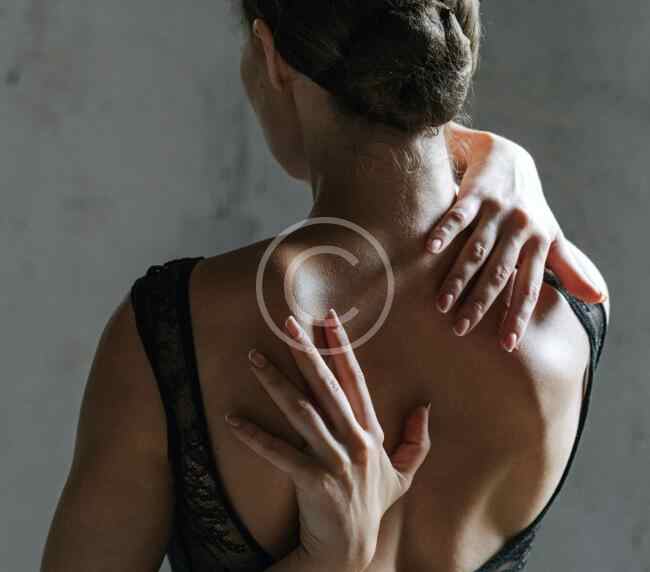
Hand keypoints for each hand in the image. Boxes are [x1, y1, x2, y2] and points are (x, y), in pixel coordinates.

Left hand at [225, 309, 430, 571]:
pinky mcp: (314, 482)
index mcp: (370, 433)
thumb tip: (425, 408)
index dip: (342, 349)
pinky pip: (280, 453)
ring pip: (302, 412)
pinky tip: (233, 418)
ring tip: (253, 358)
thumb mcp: (403, 475)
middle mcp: (354, 441)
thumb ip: (416, 442)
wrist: (351, 551)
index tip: (329, 320)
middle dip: (307, 351)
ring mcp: (335, 462)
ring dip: (276, 382)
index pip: (354, 381)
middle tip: (287, 323)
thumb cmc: (372, 506)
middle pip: (327, 387)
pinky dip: (255, 436)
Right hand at [429, 124, 607, 351]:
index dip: (518, 316)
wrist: (509, 157)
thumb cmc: (529, 206)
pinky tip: (429, 249)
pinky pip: (459, 215)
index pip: (529, 287)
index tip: (507, 345)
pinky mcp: (475, 194)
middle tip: (461, 329)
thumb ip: (569, 268)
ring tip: (442, 304)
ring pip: (476, 250)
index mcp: (539, 242)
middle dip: (481, 303)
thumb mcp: (552, 234)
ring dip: (458, 277)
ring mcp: (497, 210)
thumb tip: (600, 298)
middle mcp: (520, 228)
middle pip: (499, 273)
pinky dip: (444, 231)